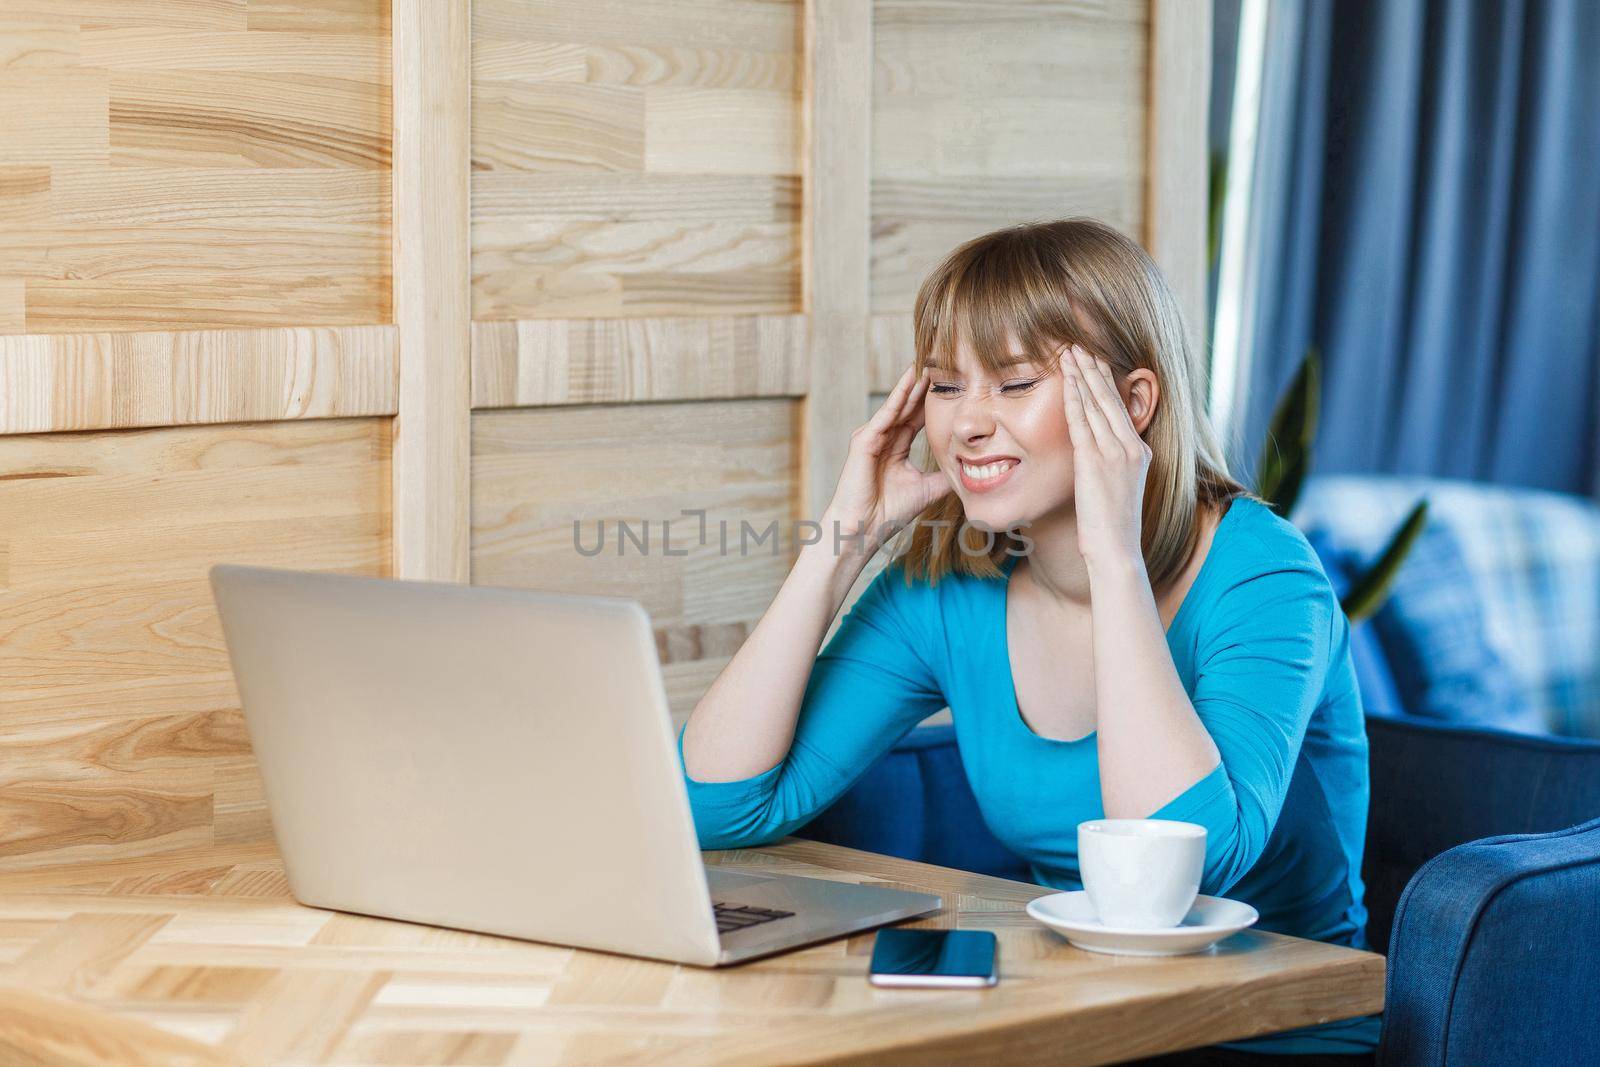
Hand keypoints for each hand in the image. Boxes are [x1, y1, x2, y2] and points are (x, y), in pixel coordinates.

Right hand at [823, 363, 953, 556]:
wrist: (863, 530)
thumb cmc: (888, 513)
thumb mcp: (926, 490)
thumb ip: (943, 476)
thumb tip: (971, 471)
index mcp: (895, 448)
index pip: (917, 417)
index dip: (933, 401)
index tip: (953, 384)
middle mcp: (882, 438)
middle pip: (907, 405)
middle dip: (923, 385)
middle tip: (942, 361)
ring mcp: (871, 437)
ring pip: (897, 405)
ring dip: (912, 384)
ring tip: (928, 362)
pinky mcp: (864, 441)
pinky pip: (885, 414)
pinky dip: (898, 396)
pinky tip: (911, 380)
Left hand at [1059, 343, 1150, 568]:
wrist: (1116, 549)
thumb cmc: (1111, 528)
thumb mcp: (1116, 490)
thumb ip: (1108, 466)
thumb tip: (1093, 456)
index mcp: (1139, 453)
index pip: (1119, 408)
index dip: (1106, 381)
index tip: (1095, 360)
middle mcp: (1131, 448)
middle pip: (1109, 398)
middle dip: (1093, 369)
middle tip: (1080, 344)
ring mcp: (1115, 453)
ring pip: (1096, 404)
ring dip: (1081, 375)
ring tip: (1069, 352)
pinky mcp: (1095, 462)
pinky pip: (1082, 422)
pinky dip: (1073, 398)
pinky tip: (1065, 381)